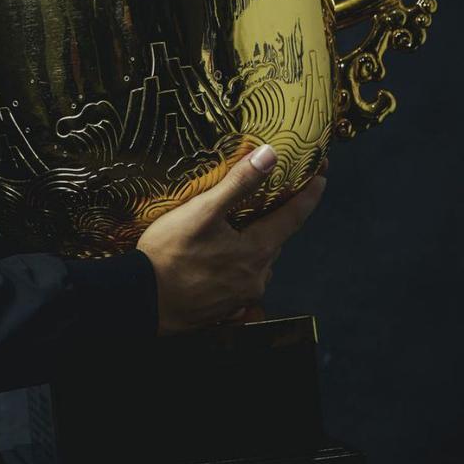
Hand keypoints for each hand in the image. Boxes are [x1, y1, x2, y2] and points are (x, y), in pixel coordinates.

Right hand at [135, 146, 326, 334]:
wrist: (141, 301)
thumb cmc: (169, 254)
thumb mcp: (201, 212)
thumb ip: (238, 184)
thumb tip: (270, 155)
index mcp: (257, 251)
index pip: (294, 217)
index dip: (309, 194)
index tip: (322, 176)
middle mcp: (256, 276)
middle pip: (275, 240)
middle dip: (275, 219)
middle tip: (269, 199)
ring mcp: (241, 296)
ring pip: (257, 262)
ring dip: (252, 245)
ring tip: (233, 230)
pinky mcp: (224, 309)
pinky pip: (239, 281)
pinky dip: (235, 266)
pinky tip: (215, 261)